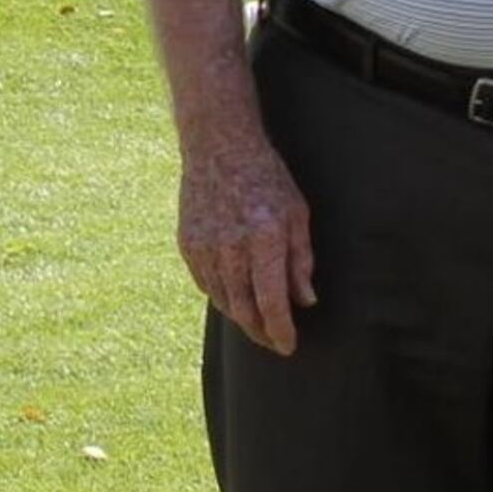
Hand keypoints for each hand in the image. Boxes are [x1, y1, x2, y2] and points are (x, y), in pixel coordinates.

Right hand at [178, 136, 317, 353]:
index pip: (272, 302)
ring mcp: (204, 247)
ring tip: (257, 322)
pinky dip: (222, 296)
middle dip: (261, 332)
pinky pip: (205, 284)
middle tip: (274, 341)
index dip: (281, 331)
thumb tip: (305, 301)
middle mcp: (231, 248)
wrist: (218, 146)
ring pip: (223, 301)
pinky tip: (235, 296)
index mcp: (264, 239)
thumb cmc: (266, 176)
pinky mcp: (187, 244)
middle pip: (244, 310)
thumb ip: (301, 260)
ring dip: (242, 317)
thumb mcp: (297, 213)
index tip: (289, 346)